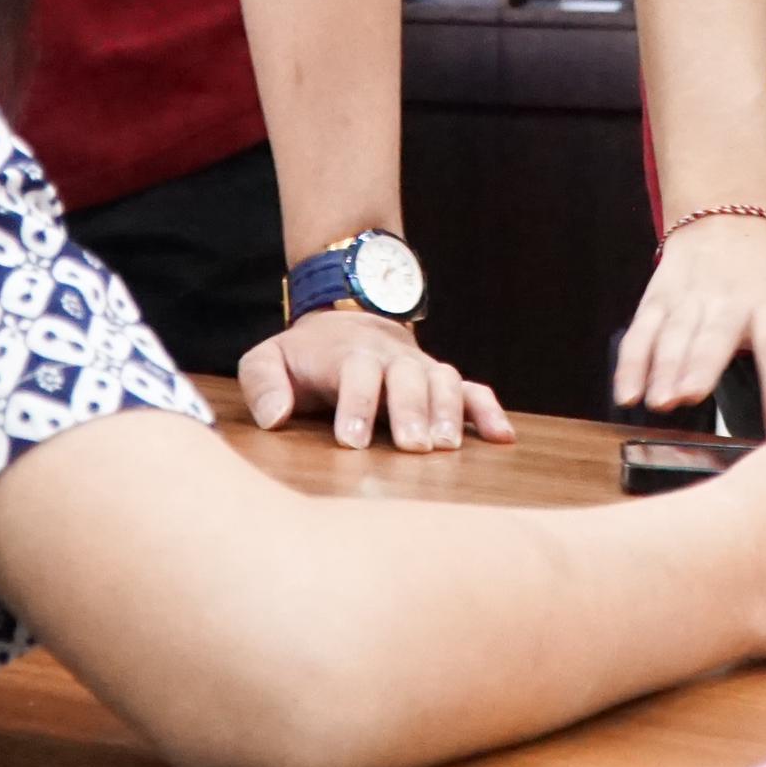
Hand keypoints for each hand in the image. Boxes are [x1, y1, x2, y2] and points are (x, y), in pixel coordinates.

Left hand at [239, 306, 514, 451]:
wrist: (346, 320)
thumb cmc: (304, 357)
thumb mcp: (268, 360)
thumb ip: (262, 384)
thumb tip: (274, 416)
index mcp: (346, 356)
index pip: (355, 373)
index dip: (356, 404)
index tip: (350, 440)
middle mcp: (390, 359)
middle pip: (407, 377)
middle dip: (410, 410)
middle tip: (412, 446)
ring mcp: (419, 368)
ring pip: (442, 381)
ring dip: (449, 411)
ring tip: (448, 447)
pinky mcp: (440, 381)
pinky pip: (471, 390)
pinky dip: (488, 410)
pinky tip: (502, 437)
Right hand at [611, 212, 765, 431]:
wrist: (725, 224)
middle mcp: (731, 302)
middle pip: (714, 337)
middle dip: (700, 367)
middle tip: (690, 398)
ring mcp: (690, 298)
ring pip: (673, 335)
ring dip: (663, 369)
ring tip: (659, 402)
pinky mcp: (658, 298)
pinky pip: (640, 332)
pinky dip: (630, 364)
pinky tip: (626, 393)